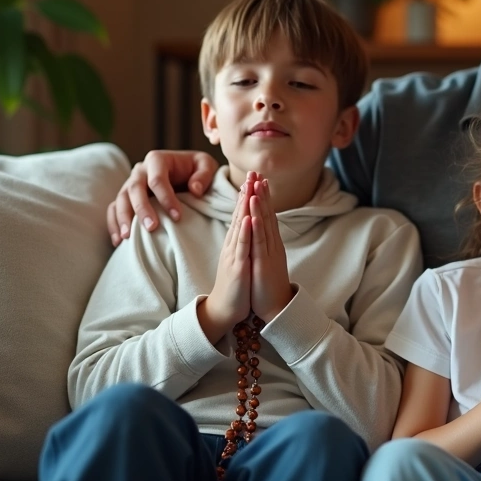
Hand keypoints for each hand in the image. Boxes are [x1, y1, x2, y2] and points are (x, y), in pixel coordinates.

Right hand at [108, 150, 217, 245]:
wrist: (187, 173)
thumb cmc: (197, 170)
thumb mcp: (206, 165)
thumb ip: (204, 175)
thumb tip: (195, 189)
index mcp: (158, 160)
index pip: (157, 179)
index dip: (166, 198)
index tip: (177, 217)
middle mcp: (140, 170)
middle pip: (134, 188)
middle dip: (142, 209)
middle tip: (151, 228)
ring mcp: (130, 184)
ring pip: (120, 199)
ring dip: (123, 218)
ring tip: (128, 237)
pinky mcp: (126, 198)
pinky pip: (114, 209)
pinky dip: (114, 224)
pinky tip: (118, 241)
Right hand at [200, 172, 255, 341]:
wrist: (225, 309)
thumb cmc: (235, 284)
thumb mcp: (240, 258)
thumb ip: (242, 241)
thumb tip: (247, 226)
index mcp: (236, 242)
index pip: (242, 214)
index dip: (248, 195)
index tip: (255, 177)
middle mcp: (233, 244)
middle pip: (239, 214)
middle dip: (246, 192)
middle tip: (252, 172)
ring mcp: (233, 255)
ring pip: (239, 226)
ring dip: (245, 207)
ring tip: (249, 187)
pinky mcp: (236, 267)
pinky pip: (241, 247)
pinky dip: (244, 232)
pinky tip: (247, 218)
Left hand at [248, 178, 293, 322]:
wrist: (275, 307)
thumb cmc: (268, 284)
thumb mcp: (266, 259)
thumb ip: (264, 244)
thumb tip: (262, 232)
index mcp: (270, 243)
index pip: (267, 215)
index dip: (263, 197)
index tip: (259, 180)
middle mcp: (272, 244)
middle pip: (268, 214)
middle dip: (262, 193)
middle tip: (258, 173)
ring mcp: (268, 253)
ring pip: (264, 225)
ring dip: (261, 205)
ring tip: (257, 187)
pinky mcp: (263, 264)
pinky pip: (259, 243)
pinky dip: (257, 228)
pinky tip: (253, 215)